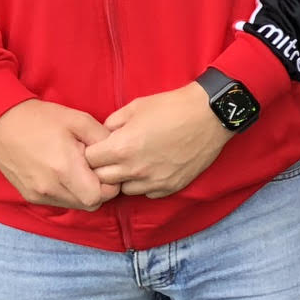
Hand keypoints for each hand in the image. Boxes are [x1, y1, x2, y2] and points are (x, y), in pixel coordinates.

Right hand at [0, 100, 119, 209]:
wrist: (1, 123)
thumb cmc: (43, 119)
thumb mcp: (80, 120)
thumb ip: (103, 139)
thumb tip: (118, 154)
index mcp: (64, 169)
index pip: (100, 196)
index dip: (110, 184)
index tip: (107, 168)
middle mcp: (50, 188)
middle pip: (90, 204)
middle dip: (99, 190)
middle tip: (95, 168)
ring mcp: (38, 195)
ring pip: (75, 205)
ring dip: (82, 192)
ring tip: (78, 168)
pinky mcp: (29, 196)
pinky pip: (59, 202)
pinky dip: (67, 192)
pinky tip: (63, 173)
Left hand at [85, 81, 230, 198]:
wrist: (210, 115)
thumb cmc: (172, 106)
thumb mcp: (136, 106)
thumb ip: (113, 122)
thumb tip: (104, 135)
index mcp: (122, 147)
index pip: (88, 160)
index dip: (91, 152)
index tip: (99, 146)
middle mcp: (134, 169)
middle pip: (102, 179)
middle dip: (103, 167)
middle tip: (113, 156)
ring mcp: (153, 181)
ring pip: (123, 189)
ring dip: (124, 178)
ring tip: (134, 163)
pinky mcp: (170, 187)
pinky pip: (147, 193)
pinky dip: (145, 184)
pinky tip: (152, 168)